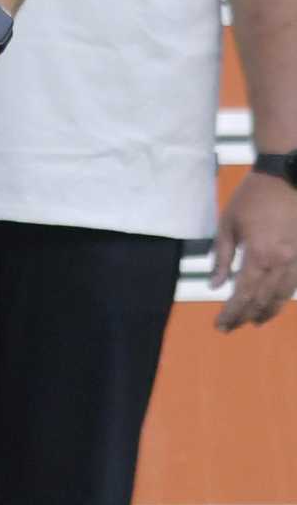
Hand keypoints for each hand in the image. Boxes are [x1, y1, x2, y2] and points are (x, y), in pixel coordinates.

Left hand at [211, 170, 296, 330]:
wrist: (285, 178)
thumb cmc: (251, 198)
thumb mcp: (227, 225)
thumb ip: (221, 258)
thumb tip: (215, 285)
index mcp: (258, 256)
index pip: (243, 295)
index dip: (231, 313)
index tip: (220, 325)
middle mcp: (280, 263)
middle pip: (262, 300)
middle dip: (245, 316)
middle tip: (230, 327)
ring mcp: (295, 260)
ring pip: (282, 296)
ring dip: (267, 311)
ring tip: (253, 321)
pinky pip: (294, 284)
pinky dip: (282, 297)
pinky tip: (273, 303)